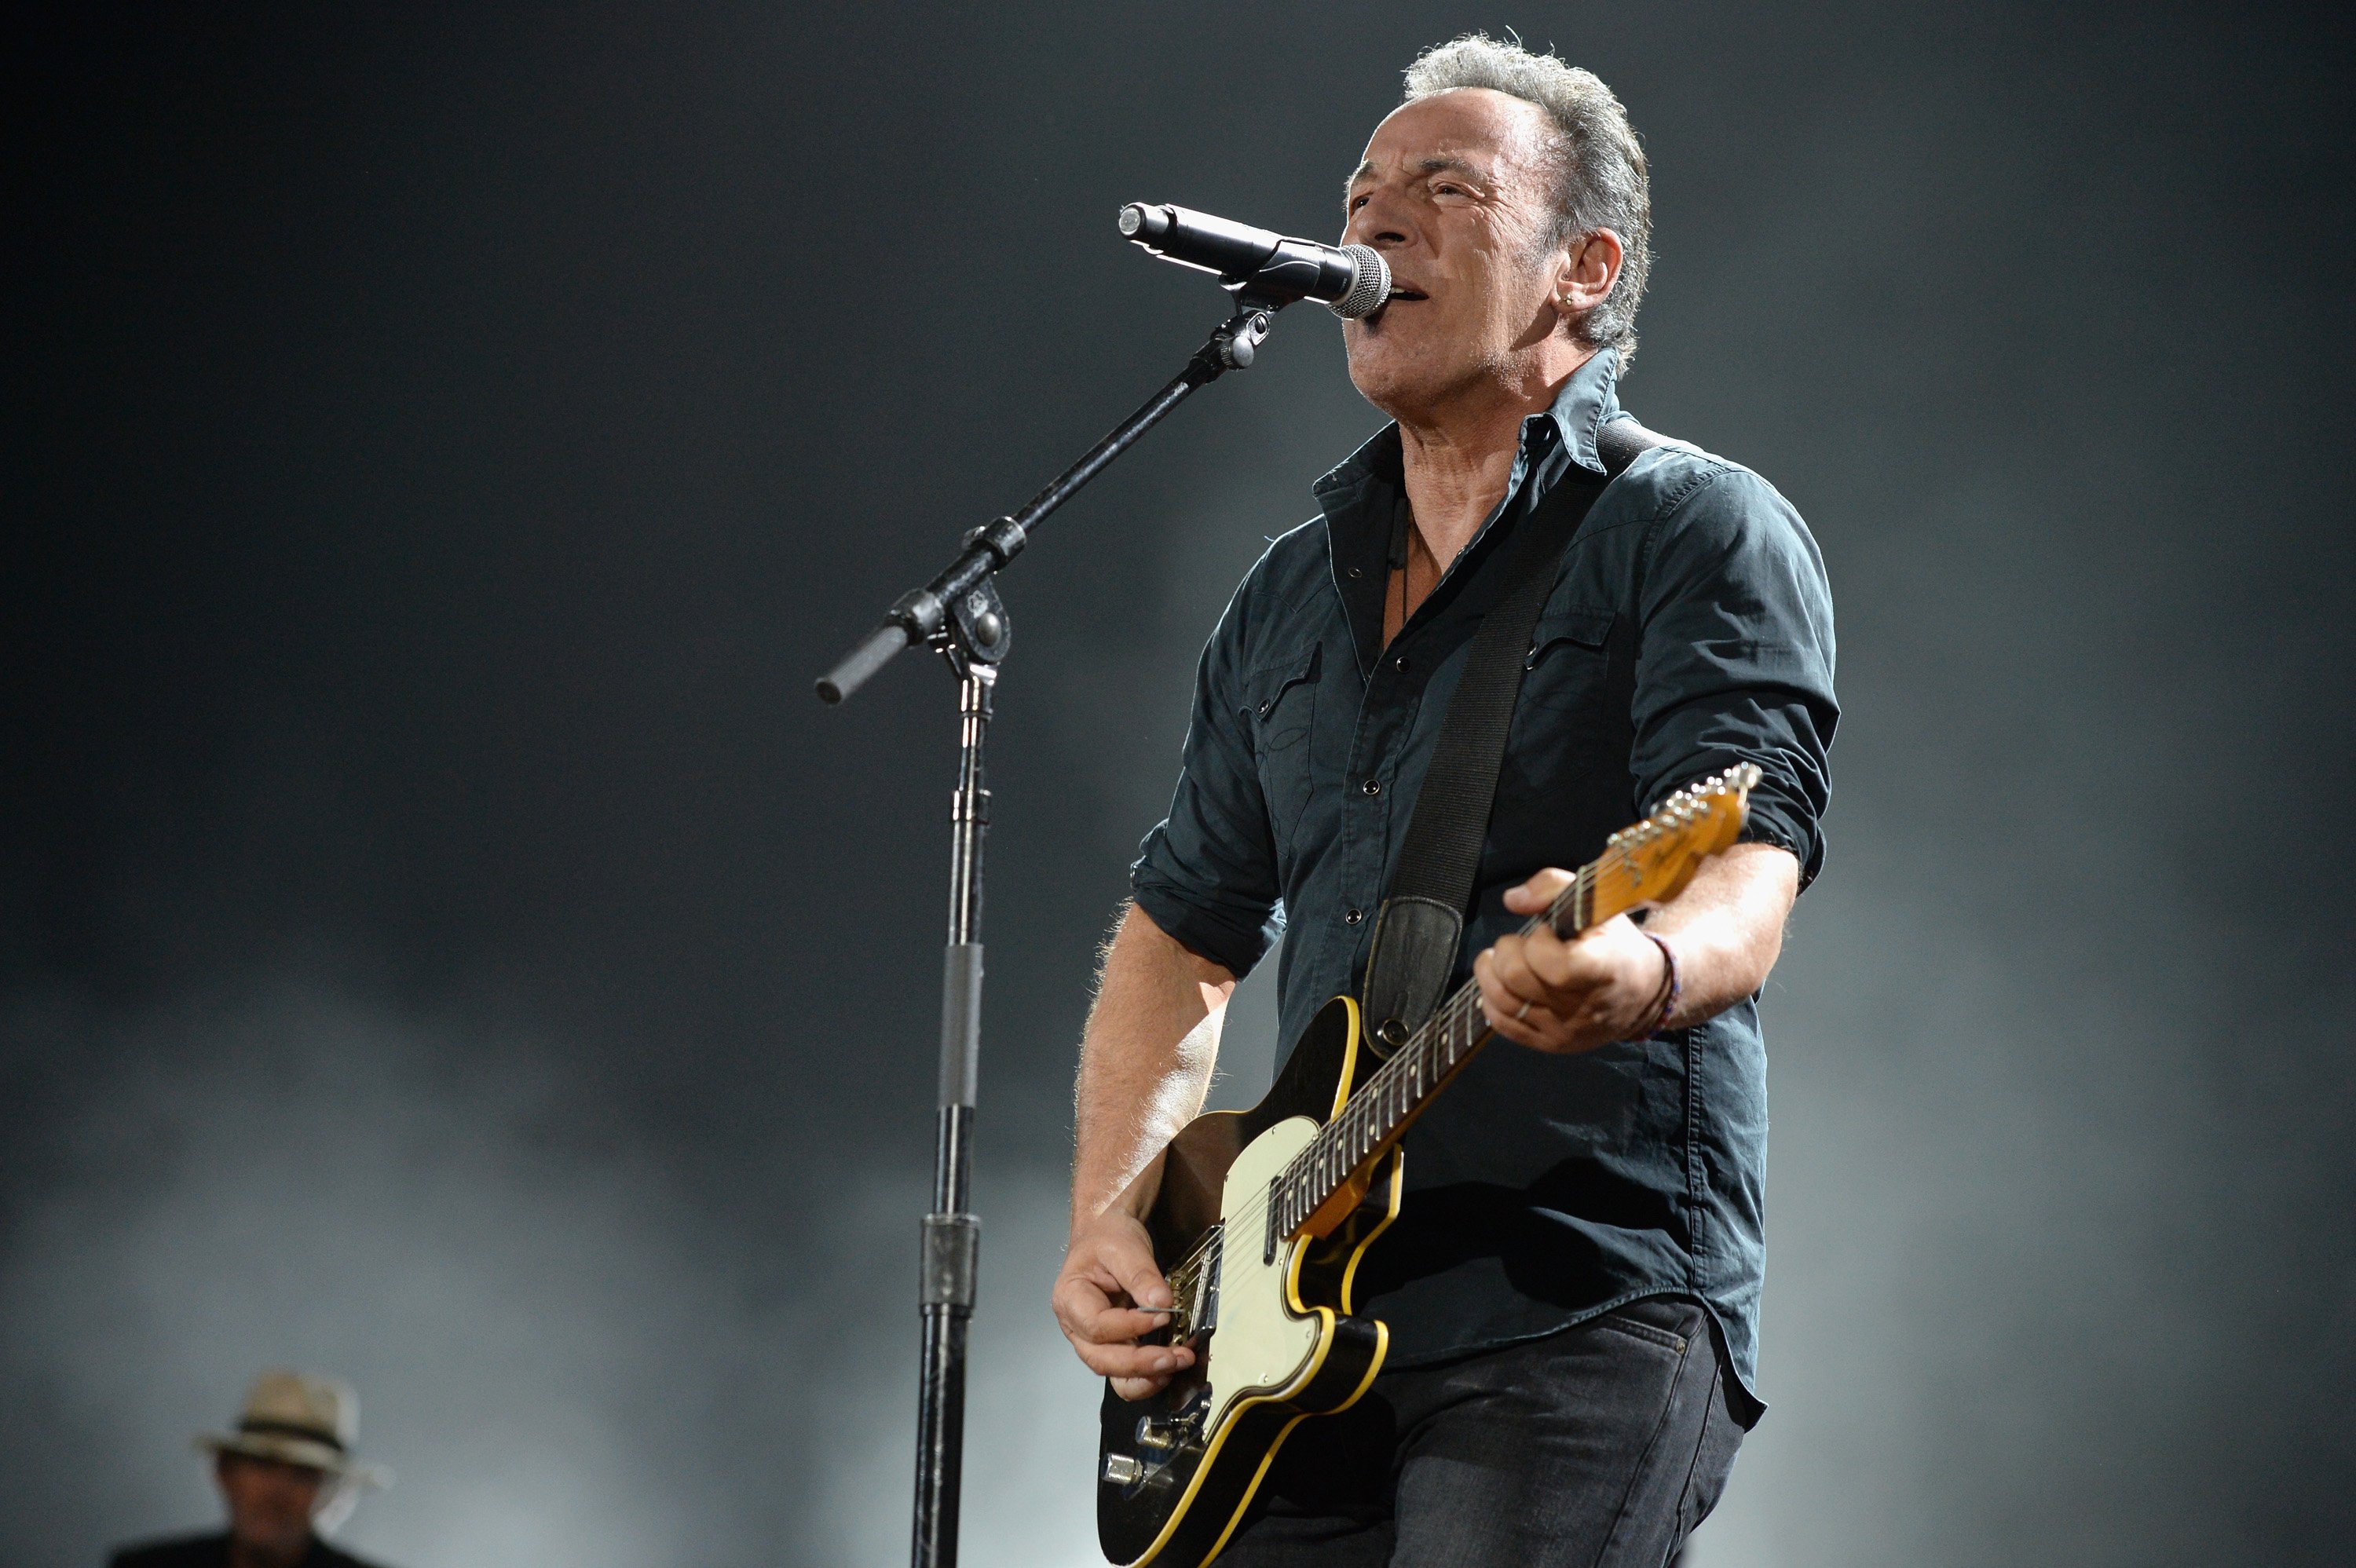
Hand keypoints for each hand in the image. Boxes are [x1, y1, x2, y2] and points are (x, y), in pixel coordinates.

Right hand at [1052, 1207, 1196, 1399]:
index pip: (1097, 1326)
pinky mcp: (1112, 1346)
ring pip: (1112, 1373)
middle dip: (1141, 1364)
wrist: (1108, 1234)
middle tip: (1177, 1357)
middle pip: (1101, 1359)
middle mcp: (1075, 1326)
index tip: (1163, 1316)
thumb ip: (1141, 1275)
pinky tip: (1168, 1369)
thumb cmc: (1108, 1239)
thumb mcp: (1125, 1247)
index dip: (1130, 1327)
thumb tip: (1162, 1304)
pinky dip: (1145, 1378)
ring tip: (1177, 1364)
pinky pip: (1123, 1373)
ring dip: (1145, 1376)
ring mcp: (1091, 1340)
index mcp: (1070, 1298)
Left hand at [1473, 868, 1669, 1052]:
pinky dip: (1491, 998)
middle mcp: (1584, 1008)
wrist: (1643, 992)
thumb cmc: (1615, 942)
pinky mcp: (1549, 1044)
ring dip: (1492, 971)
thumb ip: (1553, 886)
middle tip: (1523, 943)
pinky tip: (1504, 982)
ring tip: (1505, 958)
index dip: (1539, 942)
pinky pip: (1501, 1023)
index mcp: (1604, 970)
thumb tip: (1512, 900)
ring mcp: (1564, 1031)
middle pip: (1517, 978)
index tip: (1546, 931)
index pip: (1556, 966)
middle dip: (1508, 950)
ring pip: (1500, 1000)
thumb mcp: (1598, 902)